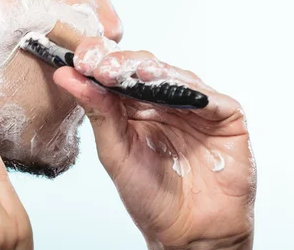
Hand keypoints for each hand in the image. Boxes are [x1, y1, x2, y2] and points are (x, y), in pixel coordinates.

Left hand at [54, 38, 255, 249]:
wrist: (190, 233)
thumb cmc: (152, 197)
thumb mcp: (115, 152)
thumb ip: (97, 112)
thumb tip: (66, 76)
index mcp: (137, 107)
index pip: (118, 74)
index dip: (100, 62)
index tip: (79, 60)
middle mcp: (167, 101)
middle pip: (145, 68)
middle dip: (121, 63)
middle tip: (99, 65)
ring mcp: (197, 106)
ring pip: (175, 76)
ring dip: (150, 71)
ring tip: (127, 71)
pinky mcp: (226, 116)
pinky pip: (209, 97)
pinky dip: (189, 89)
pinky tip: (166, 85)